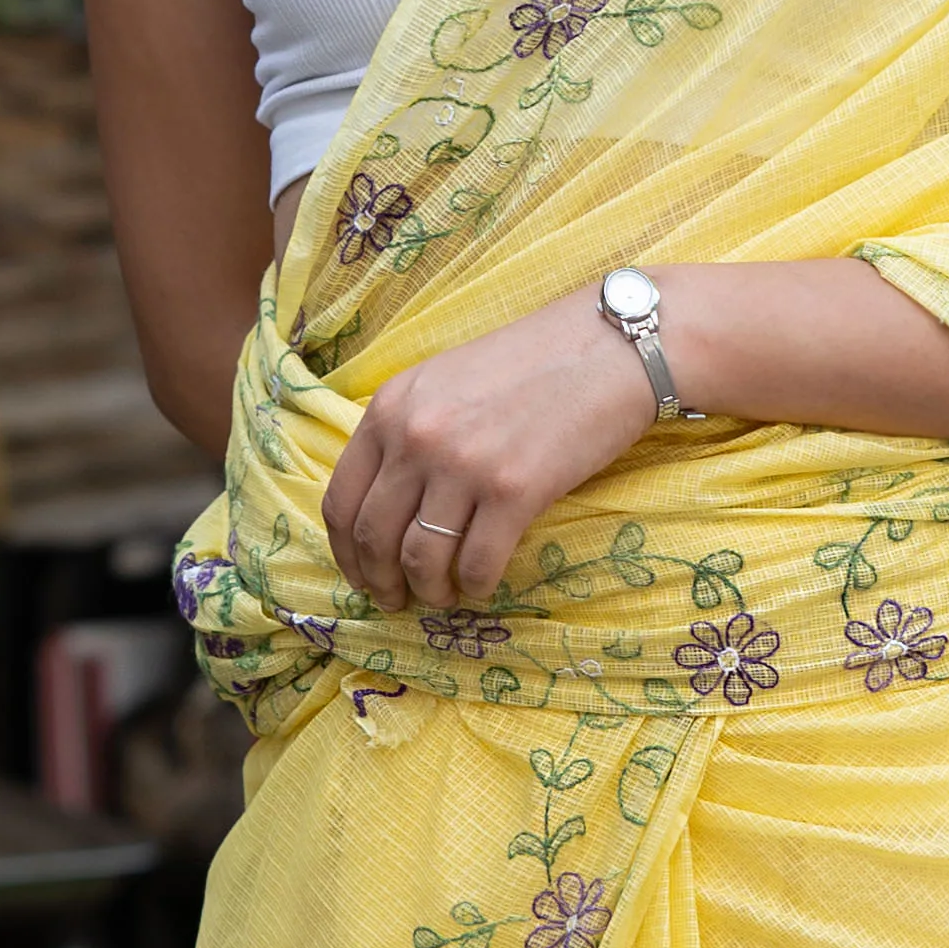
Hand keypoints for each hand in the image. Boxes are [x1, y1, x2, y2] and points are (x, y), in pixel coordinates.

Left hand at [323, 286, 655, 611]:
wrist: (607, 347)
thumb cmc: (529, 363)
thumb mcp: (443, 382)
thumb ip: (406, 430)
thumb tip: (384, 502)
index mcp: (390, 408)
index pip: (341, 499)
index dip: (345, 551)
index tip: (360, 574)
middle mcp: (416, 437)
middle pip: (374, 537)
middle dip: (381, 581)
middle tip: (396, 600)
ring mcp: (464, 465)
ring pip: (421, 559)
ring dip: (429, 590)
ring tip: (443, 596)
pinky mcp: (514, 491)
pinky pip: (477, 563)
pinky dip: (476, 586)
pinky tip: (483, 585)